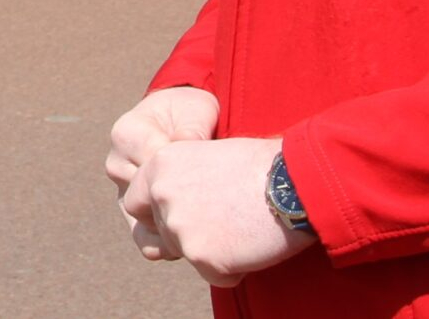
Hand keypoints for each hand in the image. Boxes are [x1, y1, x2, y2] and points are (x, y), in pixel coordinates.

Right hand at [106, 87, 218, 260]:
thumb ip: (191, 129)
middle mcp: (117, 164)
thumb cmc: (191, 114)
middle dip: (181, 203)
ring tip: (204, 222)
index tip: (212, 177)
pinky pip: (145, 239)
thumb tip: (186, 145)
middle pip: (147, 197)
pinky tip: (193, 238)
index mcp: (127, 134)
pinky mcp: (134, 215)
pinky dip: (169, 244)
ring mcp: (122, 192)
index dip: (186, 174)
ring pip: (146, 222)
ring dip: (176, 225)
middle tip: (212, 205)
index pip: (154, 163)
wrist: (182, 124)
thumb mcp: (196, 112)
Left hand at [121, 136, 317, 286]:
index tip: (184, 215)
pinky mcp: (201, 256)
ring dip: (213, 250)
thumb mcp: (209, 154)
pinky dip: (233, 268)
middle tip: (225, 222)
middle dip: (190, 234)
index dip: (158, 213)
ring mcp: (179, 228)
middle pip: (162, 233)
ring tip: (244, 229)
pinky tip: (252, 245)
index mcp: (160, 165)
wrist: (293, 183)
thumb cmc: (262, 165)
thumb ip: (183, 177)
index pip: (135, 203)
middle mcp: (162, 195)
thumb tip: (174, 200)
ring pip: (187, 254)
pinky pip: (213, 275)